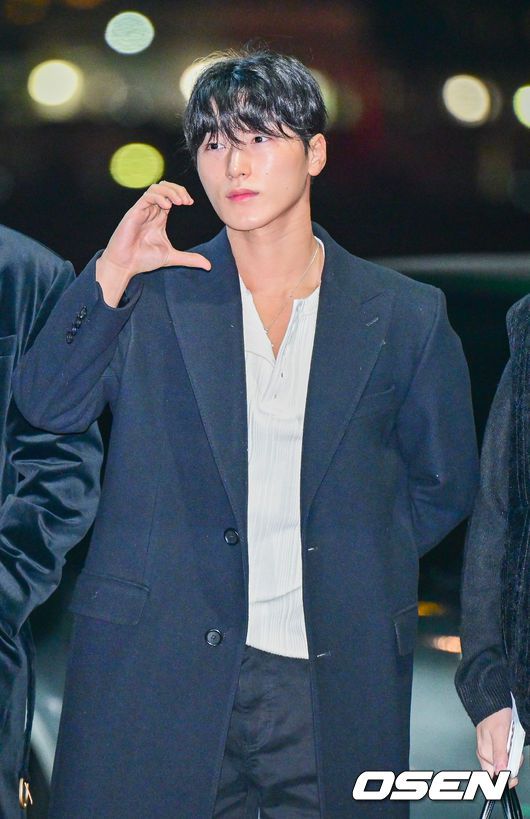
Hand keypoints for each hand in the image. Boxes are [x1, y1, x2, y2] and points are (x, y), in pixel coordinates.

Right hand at [96, 181, 210, 305]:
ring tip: (179, 202)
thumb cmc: (144, 260)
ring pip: (156, 188)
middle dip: (178, 189)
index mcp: (159, 217)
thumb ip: (190, 259)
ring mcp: (142, 210)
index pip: (171, 196)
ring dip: (169, 191)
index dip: (182, 194)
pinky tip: (167, 207)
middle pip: (164, 187)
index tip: (190, 203)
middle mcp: (151, 211)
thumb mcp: (172, 258)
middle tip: (186, 201)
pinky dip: (159, 197)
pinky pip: (147, 196)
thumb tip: (208, 266)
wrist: (126, 265)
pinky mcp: (134, 212)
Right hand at [476, 707, 520, 787]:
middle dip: (511, 766)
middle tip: (515, 753)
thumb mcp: (500, 734)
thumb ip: (499, 753)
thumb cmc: (495, 715)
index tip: (514, 776)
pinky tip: (510, 744)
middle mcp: (484, 754)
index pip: (493, 776)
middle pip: (500, 771)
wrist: (493, 703)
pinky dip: (510, 753)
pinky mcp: (492, 746)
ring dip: (512, 758)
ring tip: (513, 745)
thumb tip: (500, 772)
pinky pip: (503, 756)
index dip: (505, 779)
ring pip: (503, 764)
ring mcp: (487, 750)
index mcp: (483, 753)